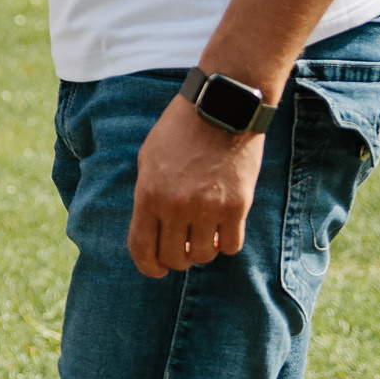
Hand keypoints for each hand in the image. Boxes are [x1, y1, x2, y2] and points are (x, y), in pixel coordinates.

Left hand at [126, 94, 266, 277]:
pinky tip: (223, 229)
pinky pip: (231, 245)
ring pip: (204, 256)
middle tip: (182, 248)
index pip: (142, 249)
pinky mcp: (237, 206)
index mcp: (148, 195)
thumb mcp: (148, 159)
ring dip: (202, 250)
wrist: (220, 109)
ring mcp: (208, 208)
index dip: (148, 267)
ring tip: (203, 234)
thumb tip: (151, 231)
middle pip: (175, 258)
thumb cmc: (179, 131)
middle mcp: (177, 206)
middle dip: (176, 259)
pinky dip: (226, 242)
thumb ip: (147, 196)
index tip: (156, 269)